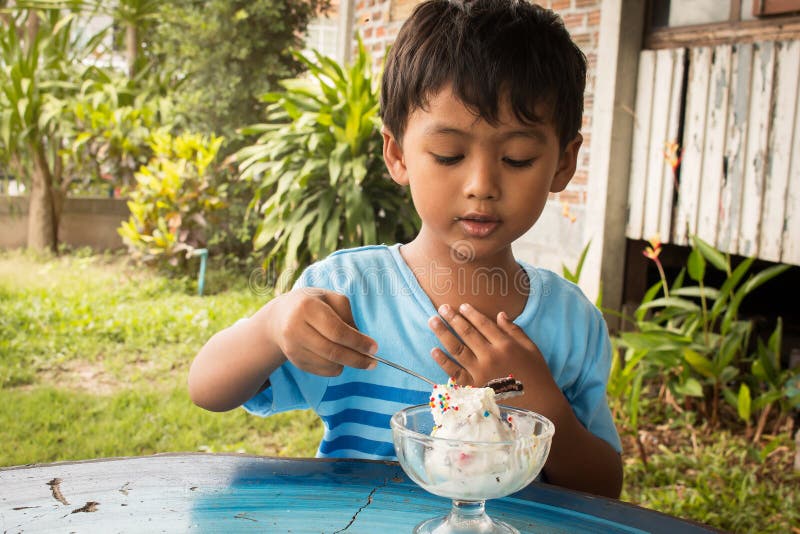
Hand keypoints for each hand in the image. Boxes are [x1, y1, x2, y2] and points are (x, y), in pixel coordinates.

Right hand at [269, 288, 377, 376]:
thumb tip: (362, 344)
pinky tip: (338, 358)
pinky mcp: (294, 360)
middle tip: (373, 363)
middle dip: (357, 359)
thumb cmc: (313, 304)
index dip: (357, 342)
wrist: (280, 317)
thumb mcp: (331, 299)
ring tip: (353, 355)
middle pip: (332, 351)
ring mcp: (292, 347)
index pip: (336, 331)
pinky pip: (322, 371)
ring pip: (328, 365)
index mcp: (307, 307)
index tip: (374, 348)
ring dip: (347, 363)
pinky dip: (335, 367)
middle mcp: (295, 328)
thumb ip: (348, 317)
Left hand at [427, 303, 552, 394]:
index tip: (461, 305)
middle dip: (453, 318)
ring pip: (457, 349)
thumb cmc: (537, 376)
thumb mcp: (532, 349)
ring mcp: (480, 373)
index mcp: (506, 345)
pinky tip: (434, 350)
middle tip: (442, 308)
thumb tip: (499, 314)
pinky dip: (443, 361)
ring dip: (443, 333)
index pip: (484, 324)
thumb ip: (515, 331)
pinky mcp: (474, 388)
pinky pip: (455, 373)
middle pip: (467, 333)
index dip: (471, 313)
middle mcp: (491, 357)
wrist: (539, 407)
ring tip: (432, 321)